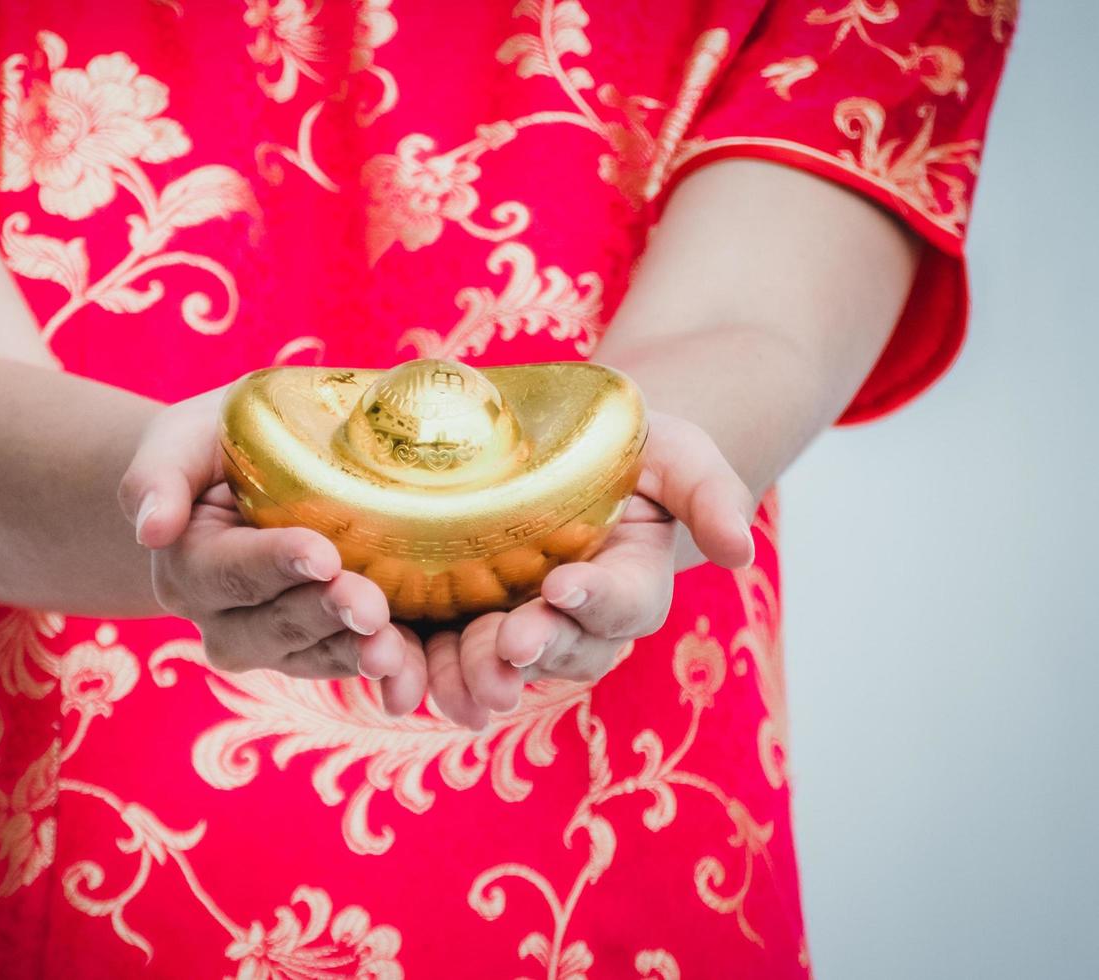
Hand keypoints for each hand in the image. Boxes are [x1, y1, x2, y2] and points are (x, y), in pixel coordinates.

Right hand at [119, 388, 429, 711]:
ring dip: (356, 653)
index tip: (321, 554)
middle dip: (326, 615)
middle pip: (276, 624)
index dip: (276, 564)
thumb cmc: (212, 448)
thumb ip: (158, 474)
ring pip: (315, 655)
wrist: (238, 484)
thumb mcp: (179, 440)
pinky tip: (410, 678)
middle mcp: (223, 619)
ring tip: (394, 649)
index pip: (230, 570)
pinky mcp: (320, 649)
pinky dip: (385, 674)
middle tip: (371, 605)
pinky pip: (349, 665)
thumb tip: (151, 527)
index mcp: (188, 566)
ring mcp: (273, 644)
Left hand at [423, 411, 755, 728]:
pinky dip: (426, 670)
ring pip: (504, 668)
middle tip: (510, 642)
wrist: (567, 453)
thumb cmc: (633, 453)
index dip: (595, 599)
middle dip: (535, 647)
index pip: (622, 600)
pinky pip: (447, 657)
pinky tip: (398, 674)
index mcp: (632, 583)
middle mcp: (578, 622)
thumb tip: (740, 551)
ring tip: (453, 673)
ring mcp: (520, 627)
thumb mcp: (679, 455)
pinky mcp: (464, 622)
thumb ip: (711, 496)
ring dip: (478, 675)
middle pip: (562, 649)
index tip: (565, 585)